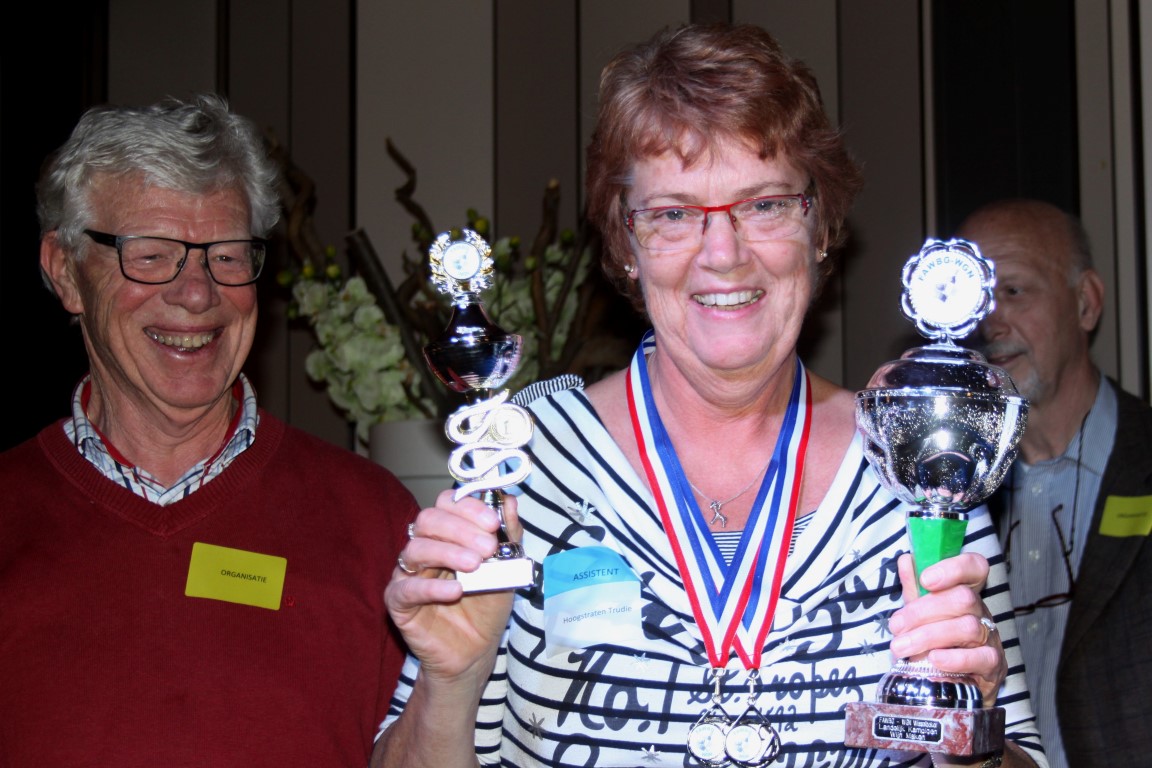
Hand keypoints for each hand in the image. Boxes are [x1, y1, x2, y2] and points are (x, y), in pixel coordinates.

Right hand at [385, 490, 519, 684]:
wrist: (475, 651)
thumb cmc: (487, 606)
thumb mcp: (506, 569)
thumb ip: (509, 536)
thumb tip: (511, 502)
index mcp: (447, 534)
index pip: (447, 504)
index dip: (469, 508)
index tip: (494, 523)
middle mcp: (424, 547)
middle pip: (428, 520)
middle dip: (460, 529)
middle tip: (488, 547)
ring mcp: (408, 573)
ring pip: (416, 550)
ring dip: (448, 553)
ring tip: (474, 566)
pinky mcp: (398, 602)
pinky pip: (407, 588)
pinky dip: (431, 587)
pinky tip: (455, 591)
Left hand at [888, 552, 1006, 704]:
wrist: (946, 692)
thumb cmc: (932, 648)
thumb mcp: (920, 618)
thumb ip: (915, 591)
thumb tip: (907, 559)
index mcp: (965, 595)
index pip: (975, 568)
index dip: (954, 568)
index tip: (926, 579)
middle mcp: (982, 614)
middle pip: (963, 599)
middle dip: (923, 611)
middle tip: (896, 626)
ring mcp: (991, 640)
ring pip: (968, 627)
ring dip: (928, 636)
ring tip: (901, 647)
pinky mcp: (994, 667)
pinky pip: (981, 657)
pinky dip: (955, 658)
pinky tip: (934, 659)